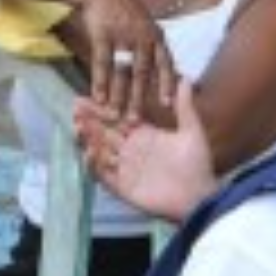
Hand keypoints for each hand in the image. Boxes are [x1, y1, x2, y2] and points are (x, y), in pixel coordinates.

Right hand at [68, 0, 177, 122]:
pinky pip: (103, 64)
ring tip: (115, 115)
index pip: (165, 64)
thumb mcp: (145, 24)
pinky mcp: (103, 35)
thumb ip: (153, 47)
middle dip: (140, 98)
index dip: (167, 84)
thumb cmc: (123, 9)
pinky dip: (100, 82)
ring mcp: (123, 36)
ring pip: (122, 72)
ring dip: (118, 96)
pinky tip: (97, 98)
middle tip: (137, 120)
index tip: (168, 104)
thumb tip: (165, 71)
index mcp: (156, 36)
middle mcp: (143, 37)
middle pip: (143, 73)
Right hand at [72, 80, 217, 221]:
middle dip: (90, 120)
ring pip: (101, 151)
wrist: (199, 198)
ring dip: (89, 139)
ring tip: (79, 126)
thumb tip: (185, 78)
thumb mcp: (192, 132)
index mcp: (144, 135)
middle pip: (105, 132)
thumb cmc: (197, 165)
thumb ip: (184, 106)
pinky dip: (95, 166)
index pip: (118, 118)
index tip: (88, 95)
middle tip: (76, 107)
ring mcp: (126, 169)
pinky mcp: (123, 187)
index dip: (103, 108)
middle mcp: (131, 150)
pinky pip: (104, 176)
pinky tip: (89, 153)